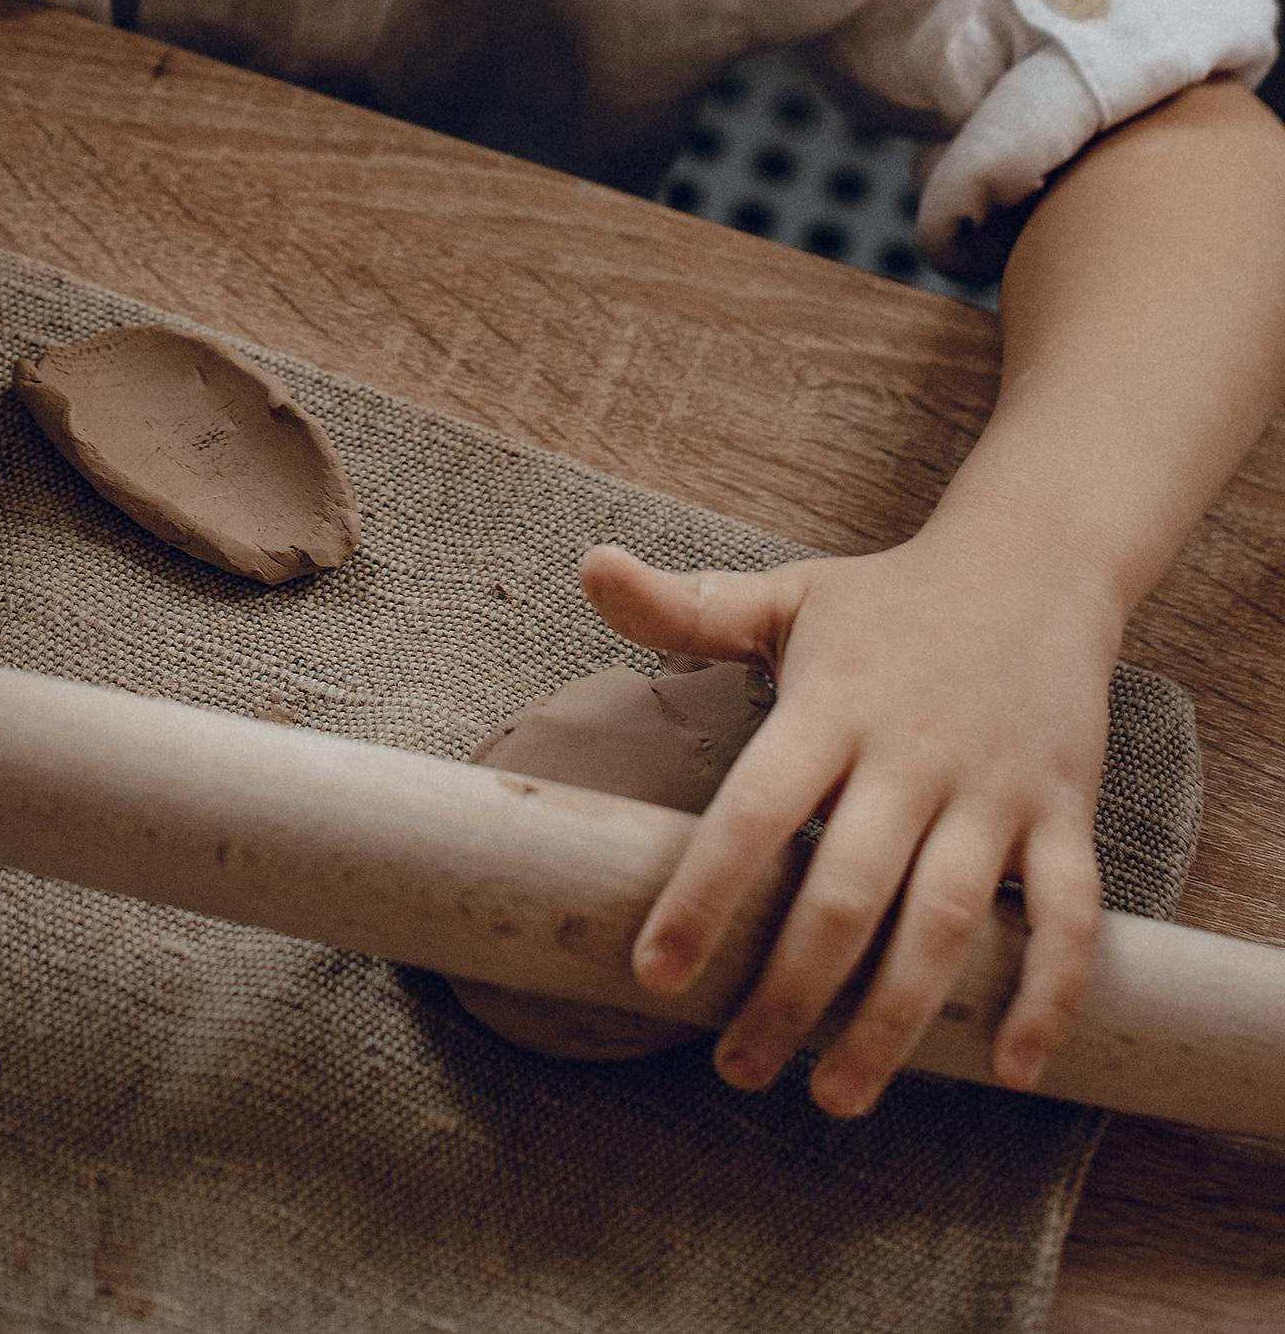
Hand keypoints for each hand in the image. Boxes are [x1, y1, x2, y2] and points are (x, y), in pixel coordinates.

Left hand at [580, 529, 1120, 1116]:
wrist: (1036, 564)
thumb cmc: (889, 602)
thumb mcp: (787, 596)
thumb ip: (688, 607)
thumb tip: (590, 566)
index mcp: (832, 706)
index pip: (757, 809)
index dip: (705, 894)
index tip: (655, 975)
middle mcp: (911, 755)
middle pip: (847, 891)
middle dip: (789, 991)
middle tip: (736, 1067)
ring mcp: (993, 790)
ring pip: (946, 922)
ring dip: (893, 1020)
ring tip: (833, 1094)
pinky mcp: (1064, 814)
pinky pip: (1068, 917)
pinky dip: (1047, 995)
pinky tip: (1006, 1071)